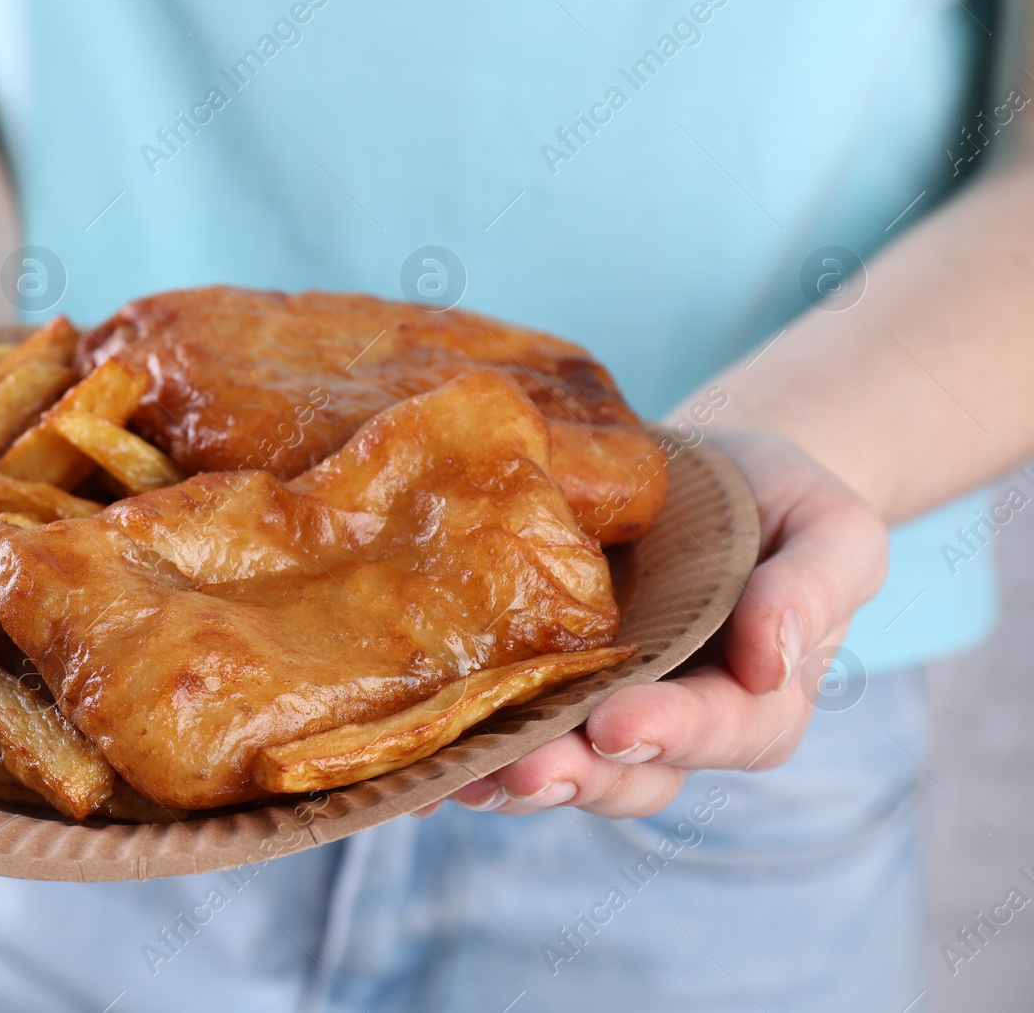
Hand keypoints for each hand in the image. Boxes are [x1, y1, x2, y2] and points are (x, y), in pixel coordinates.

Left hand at [424, 430, 887, 819]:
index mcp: (756, 699)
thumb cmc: (776, 500)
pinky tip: (417, 765)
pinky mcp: (541, 685)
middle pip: (631, 773)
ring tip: (461, 778)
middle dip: (577, 774)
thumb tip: (774, 660)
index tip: (617, 722)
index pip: (723, 730)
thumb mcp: (829, 527)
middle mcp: (673, 724)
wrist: (701, 467)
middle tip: (523, 767)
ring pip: (563, 768)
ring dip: (512, 778)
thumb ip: (817, 588)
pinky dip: (463, 753)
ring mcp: (600, 709)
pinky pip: (505, 730)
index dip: (671, 732)